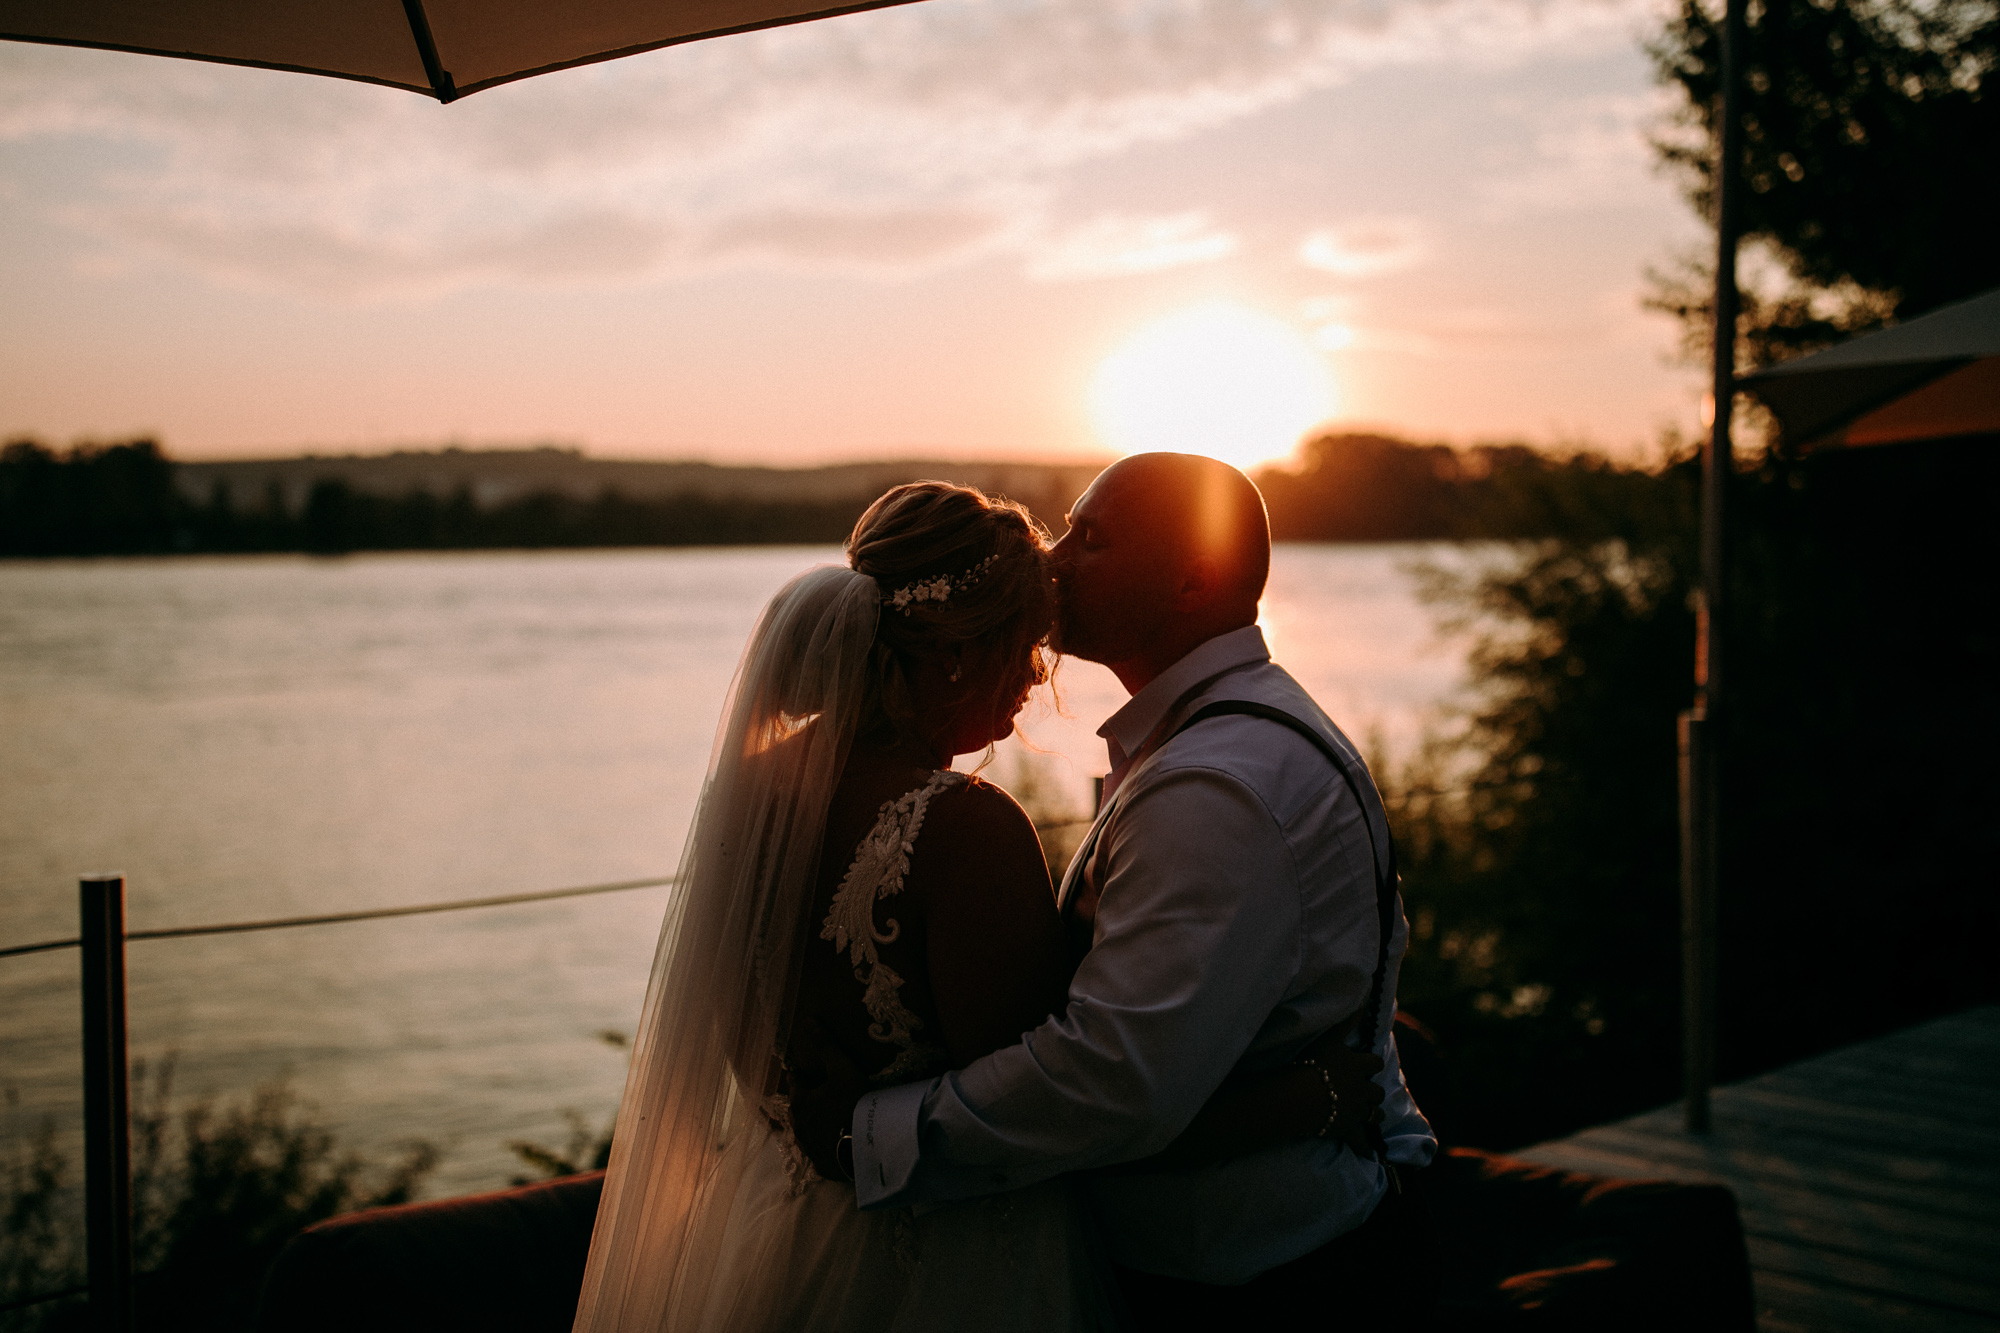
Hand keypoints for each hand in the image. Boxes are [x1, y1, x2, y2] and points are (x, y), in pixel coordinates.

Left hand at [785, 1018, 866, 1180]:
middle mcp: (800, 1126)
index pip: (795, 1084)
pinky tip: (829, 1145)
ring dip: (810, 1125)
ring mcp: (810, 1148)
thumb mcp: (842, 1070)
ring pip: (805, 1133)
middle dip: (801, 1101)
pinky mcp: (822, 1165)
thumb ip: (826, 1046)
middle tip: (808, 1094)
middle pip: (797, 1109)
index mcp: (802, 1102)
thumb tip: (808, 1020)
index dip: (797, 1075)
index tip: (796, 1070)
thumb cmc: (851, 1105)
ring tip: (819, 1120)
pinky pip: (818, 1152)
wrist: (863, 1149)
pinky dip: (822, 1146)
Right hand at [1297, 1013, 1387, 1160]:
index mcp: (1354, 1065)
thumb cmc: (1311, 1063)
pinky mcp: (1347, 1130)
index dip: (1372, 1063)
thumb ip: (1346, 1019)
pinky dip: (1365, 1148)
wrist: (1302, 1095)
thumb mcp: (1329, 1037)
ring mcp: (1355, 1111)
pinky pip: (1360, 1142)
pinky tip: (1370, 1155)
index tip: (1370, 1064)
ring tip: (1372, 1118)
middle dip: (1374, 1092)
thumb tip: (1365, 995)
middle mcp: (1360, 1088)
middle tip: (1370, 1093)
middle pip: (1376, 1091)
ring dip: (1373, 1115)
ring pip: (1373, 1115)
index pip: (1373, 1062)